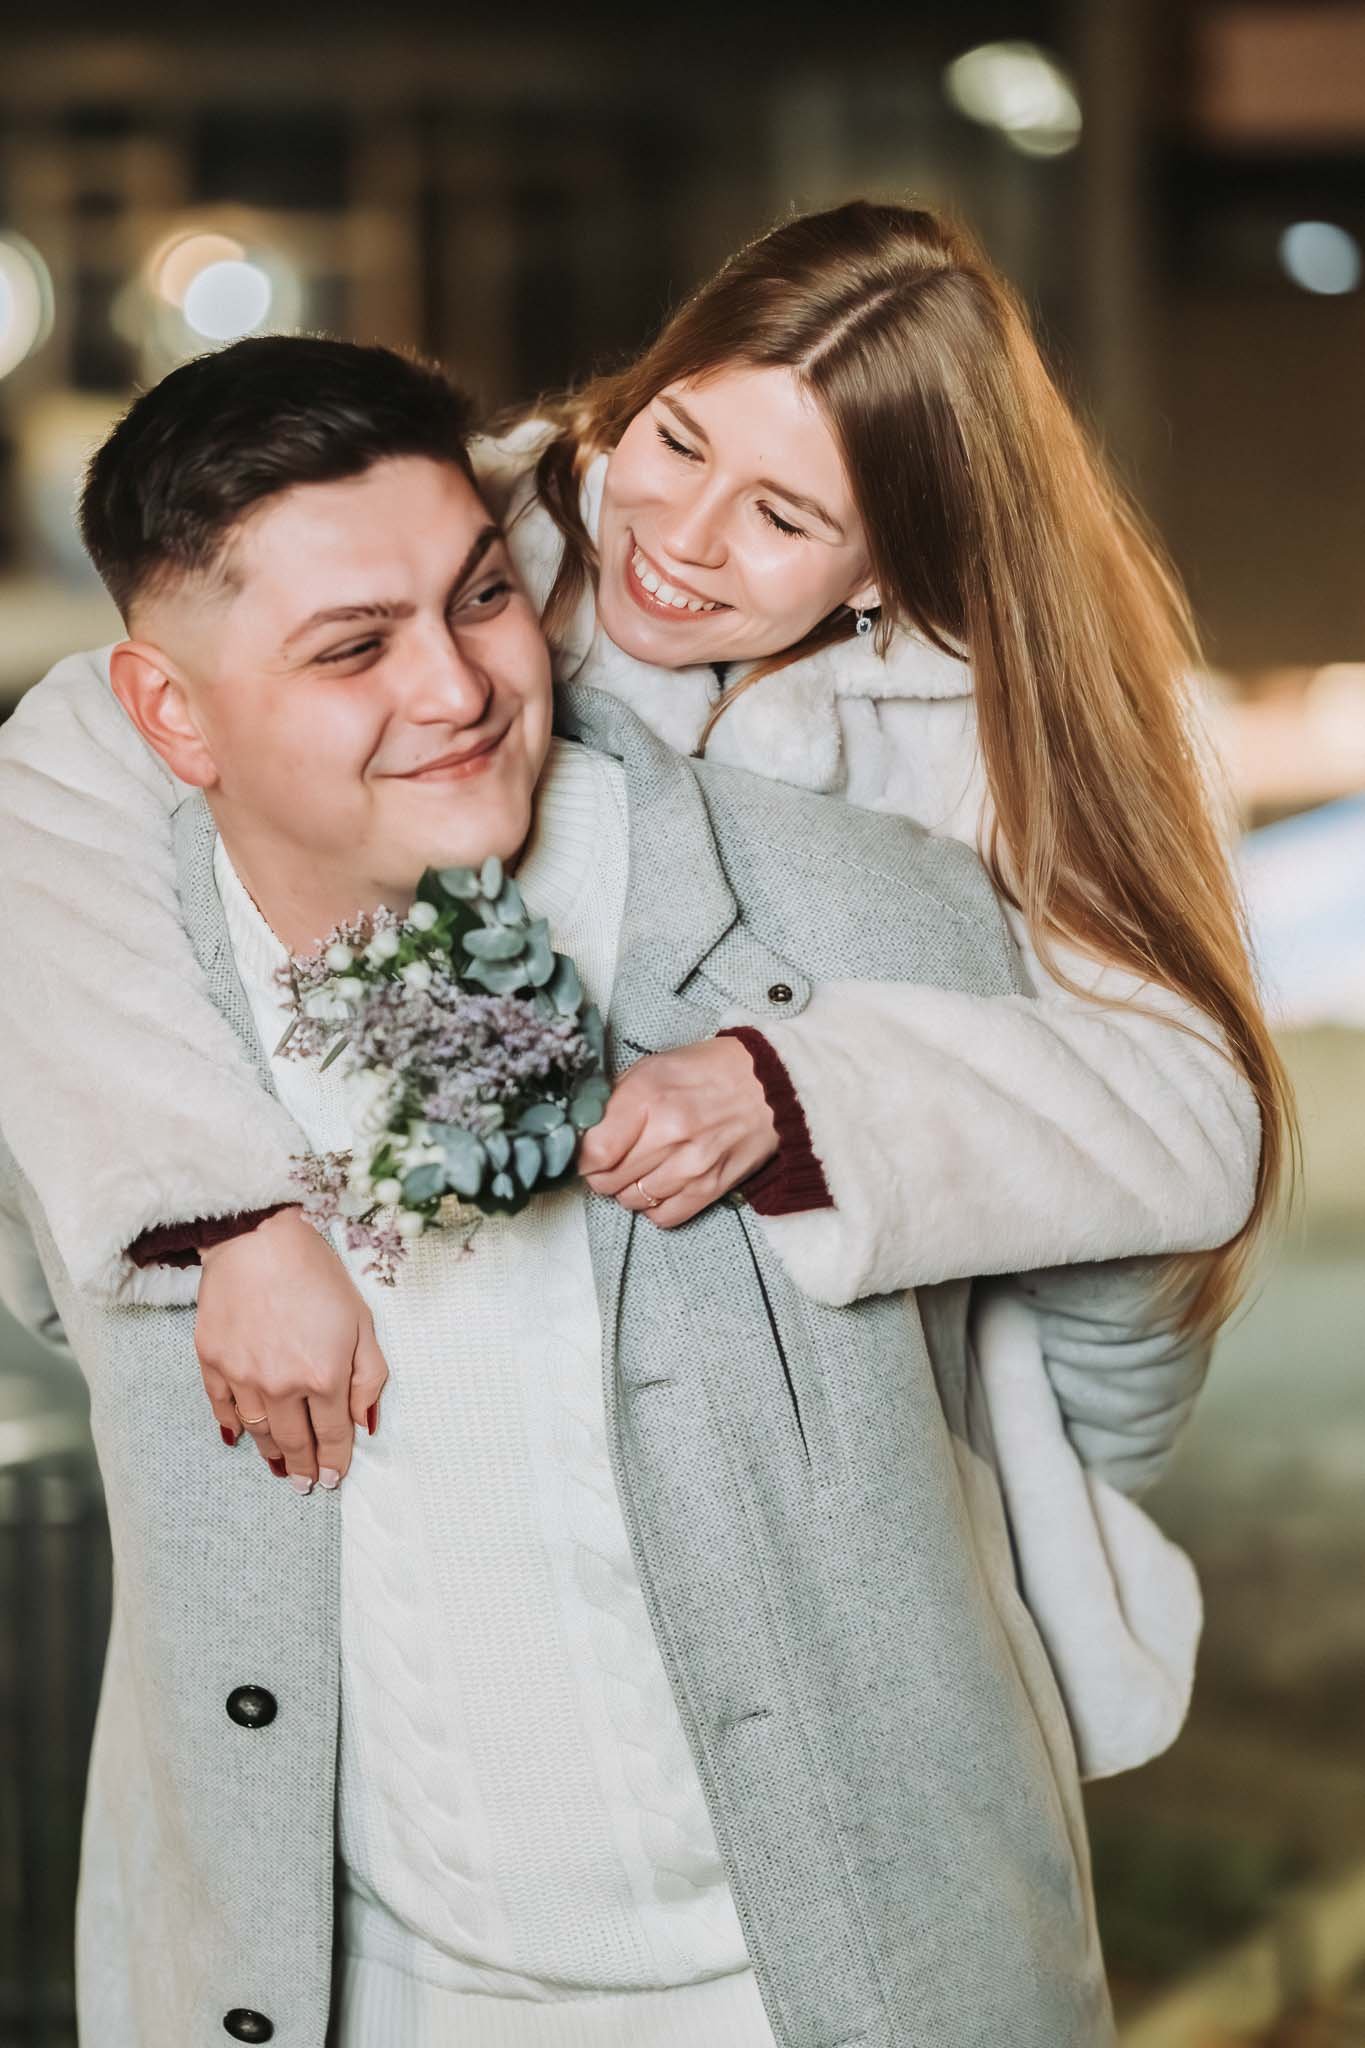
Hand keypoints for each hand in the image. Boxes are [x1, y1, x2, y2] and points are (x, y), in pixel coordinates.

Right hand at [196, 1206, 389, 1493]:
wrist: (258, 1238)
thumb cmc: (318, 1275)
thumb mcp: (362, 1322)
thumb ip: (368, 1377)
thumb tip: (364, 1423)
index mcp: (324, 1377)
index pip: (332, 1436)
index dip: (334, 1462)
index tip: (332, 1479)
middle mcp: (281, 1387)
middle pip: (294, 1443)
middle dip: (303, 1468)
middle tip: (306, 1486)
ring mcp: (242, 1377)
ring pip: (259, 1432)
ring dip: (271, 1455)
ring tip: (280, 1468)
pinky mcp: (211, 1362)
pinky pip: (223, 1409)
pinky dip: (233, 1427)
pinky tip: (239, 1438)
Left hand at [578, 1037, 776, 1228]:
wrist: (770, 1084)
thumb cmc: (707, 1071)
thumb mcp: (653, 1067)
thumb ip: (615, 1100)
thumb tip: (582, 1134)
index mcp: (649, 1097)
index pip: (593, 1152)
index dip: (581, 1157)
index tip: (586, 1152)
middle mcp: (669, 1134)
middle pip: (607, 1181)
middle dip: (603, 1173)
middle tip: (613, 1159)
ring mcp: (692, 1165)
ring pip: (632, 1201)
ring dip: (628, 1189)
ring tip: (641, 1168)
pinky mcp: (712, 1188)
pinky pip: (664, 1217)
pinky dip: (655, 1206)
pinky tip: (661, 1185)